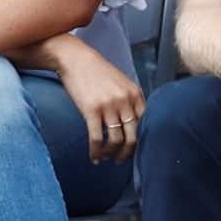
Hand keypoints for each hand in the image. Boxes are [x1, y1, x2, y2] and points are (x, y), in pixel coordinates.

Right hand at [55, 39, 144, 163]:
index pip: (145, 125)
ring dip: (111, 154)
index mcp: (135, 94)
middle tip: (120, 160)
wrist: (76, 60)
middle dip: (127, 154)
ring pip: (115, 141)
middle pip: (133, 137)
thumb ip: (130, 101)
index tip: (133, 150)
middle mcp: (125, 101)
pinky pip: (97, 139)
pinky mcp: (91, 110)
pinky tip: (94, 157)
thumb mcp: (121, 83)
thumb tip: (134, 126)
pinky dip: (96, 152)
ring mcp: (109, 106)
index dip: (141, 142)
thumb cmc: (98, 72)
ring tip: (105, 158)